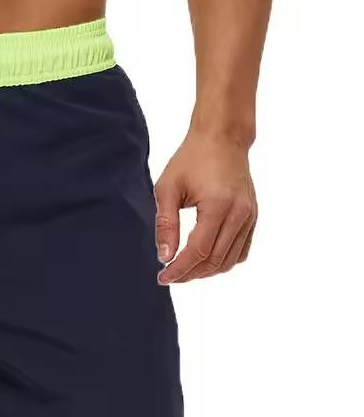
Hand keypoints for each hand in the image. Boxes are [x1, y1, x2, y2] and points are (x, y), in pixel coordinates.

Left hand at [155, 131, 257, 283]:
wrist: (222, 138)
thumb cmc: (191, 159)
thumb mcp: (168, 188)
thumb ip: (165, 224)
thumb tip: (164, 256)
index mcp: (218, 205)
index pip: (198, 251)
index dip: (179, 269)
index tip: (163, 277)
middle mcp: (240, 214)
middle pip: (215, 260)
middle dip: (190, 274)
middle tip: (170, 276)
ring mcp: (250, 216)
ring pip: (230, 260)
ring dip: (206, 271)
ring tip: (184, 271)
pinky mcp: (253, 217)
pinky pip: (241, 251)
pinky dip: (223, 261)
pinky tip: (204, 260)